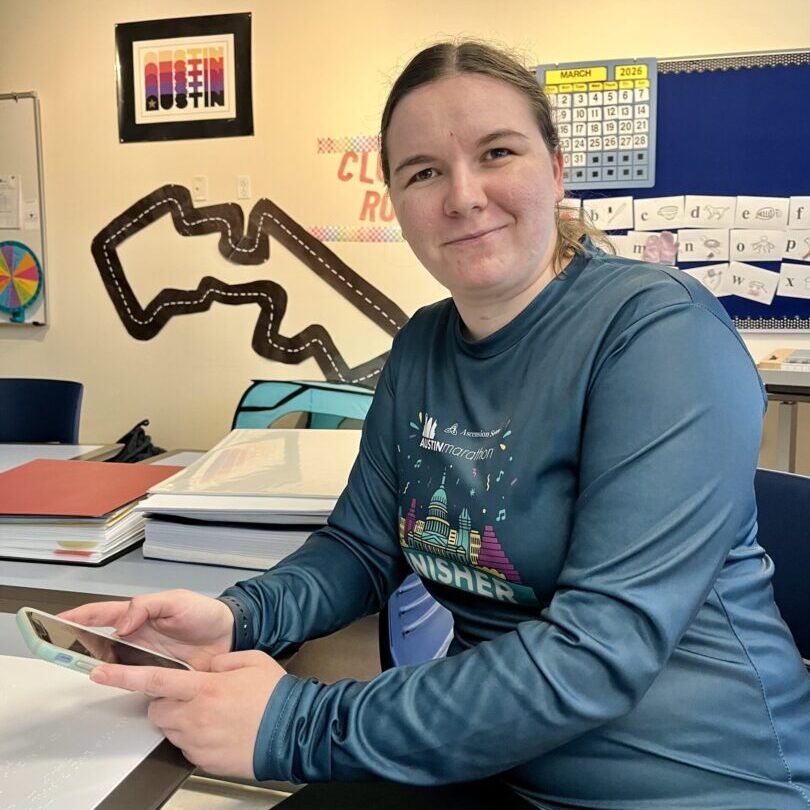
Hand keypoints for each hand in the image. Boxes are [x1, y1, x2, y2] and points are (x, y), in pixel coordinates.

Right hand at [59, 590, 234, 670]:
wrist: (231, 636)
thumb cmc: (203, 613)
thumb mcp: (176, 600)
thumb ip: (146, 606)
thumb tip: (122, 623)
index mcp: (138, 615)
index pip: (102, 614)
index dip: (79, 616)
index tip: (57, 619)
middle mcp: (136, 638)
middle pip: (99, 643)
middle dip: (78, 645)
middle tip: (59, 649)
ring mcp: (145, 658)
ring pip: (112, 664)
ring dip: (97, 666)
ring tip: (80, 668)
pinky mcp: (156, 676)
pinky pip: (133, 681)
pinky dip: (121, 683)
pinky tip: (112, 684)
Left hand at [90, 650, 286, 778]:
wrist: (294, 732)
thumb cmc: (276, 697)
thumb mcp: (252, 661)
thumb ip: (223, 660)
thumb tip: (209, 666)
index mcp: (205, 688)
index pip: (154, 681)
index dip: (124, 676)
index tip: (101, 673)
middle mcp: (195, 717)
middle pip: (157, 708)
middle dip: (166, 700)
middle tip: (193, 695)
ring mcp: (198, 742)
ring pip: (170, 728)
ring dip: (181, 719)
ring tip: (212, 713)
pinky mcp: (203, 761)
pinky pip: (186, 746)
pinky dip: (194, 737)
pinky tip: (219, 730)